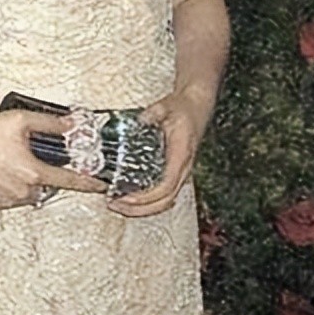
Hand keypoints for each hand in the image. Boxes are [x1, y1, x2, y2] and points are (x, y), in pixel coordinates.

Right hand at [0, 109, 107, 210]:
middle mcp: (23, 191)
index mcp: (33, 173)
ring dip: (30, 180)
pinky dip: (14, 185)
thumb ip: (50, 123)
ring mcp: (8, 200)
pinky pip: (14, 197)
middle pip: (48, 185)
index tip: (101, 186)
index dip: (87, 183)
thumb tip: (72, 124)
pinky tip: (2, 168)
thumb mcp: (21, 120)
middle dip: (46, 172)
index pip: (69, 181)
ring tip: (12, 159)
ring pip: (31, 193)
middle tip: (31, 155)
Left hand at [107, 90, 212, 217]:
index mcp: (181, 155)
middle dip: (140, 208)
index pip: (166, 186)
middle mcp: (183, 168)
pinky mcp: (175, 172)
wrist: (197, 105)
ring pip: (165, 202)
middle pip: (164, 201)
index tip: (128, 197)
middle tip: (115, 205)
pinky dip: (148, 202)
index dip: (147, 196)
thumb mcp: (165, 107)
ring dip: (142, 209)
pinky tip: (131, 199)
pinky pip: (164, 195)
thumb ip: (152, 114)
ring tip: (118, 205)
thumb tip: (138, 121)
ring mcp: (180, 172)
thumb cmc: (184, 108)